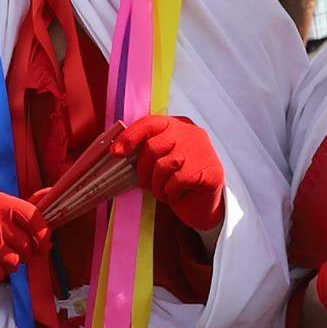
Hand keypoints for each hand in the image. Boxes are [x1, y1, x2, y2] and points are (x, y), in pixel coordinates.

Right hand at [0, 190, 37, 290]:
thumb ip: (26, 207)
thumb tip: (50, 194)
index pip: (33, 216)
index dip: (43, 233)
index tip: (43, 243)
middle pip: (27, 244)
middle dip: (23, 254)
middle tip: (8, 250)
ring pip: (16, 261)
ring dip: (9, 265)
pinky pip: (1, 273)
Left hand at [117, 113, 225, 231]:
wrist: (204, 204)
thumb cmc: (176, 181)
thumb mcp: (161, 159)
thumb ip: (147, 150)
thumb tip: (118, 150)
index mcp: (177, 125)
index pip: (149, 123)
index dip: (130, 136)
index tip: (116, 152)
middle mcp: (191, 134)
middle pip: (153, 146)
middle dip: (143, 170)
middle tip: (146, 184)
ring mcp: (203, 151)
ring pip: (163, 165)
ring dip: (157, 185)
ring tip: (163, 191)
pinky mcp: (210, 171)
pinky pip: (177, 181)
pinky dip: (171, 192)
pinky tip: (176, 194)